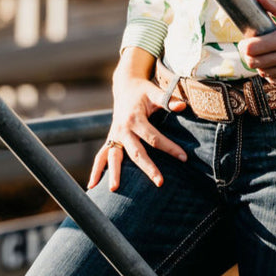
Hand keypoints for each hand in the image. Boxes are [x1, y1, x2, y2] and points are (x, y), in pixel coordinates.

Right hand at [88, 51, 186, 191]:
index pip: (153, 137)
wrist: (125, 86)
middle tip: (160, 182)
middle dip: (148, 168)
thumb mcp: (155, 92)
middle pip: (135, 152)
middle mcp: (122, 129)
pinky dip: (96, 170)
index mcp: (135, 118)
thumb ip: (168, 100)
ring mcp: (114, 136)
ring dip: (114, 173)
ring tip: (114, 189)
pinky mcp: (110, 140)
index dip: (169, 148)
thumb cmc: (143, 91)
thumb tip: (182, 106)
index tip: (184, 158)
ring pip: (114, 157)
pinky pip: (101, 156)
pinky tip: (92, 186)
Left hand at [238, 0, 275, 87]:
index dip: (244, 46)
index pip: (252, 48)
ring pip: (264, 73)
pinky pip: (275, 81)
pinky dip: (271, 75)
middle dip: (249, 57)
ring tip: (264, 57)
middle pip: (255, 62)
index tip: (244, 43)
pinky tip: (274, 66)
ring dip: (260, 66)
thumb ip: (274, 7)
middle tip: (250, 51)